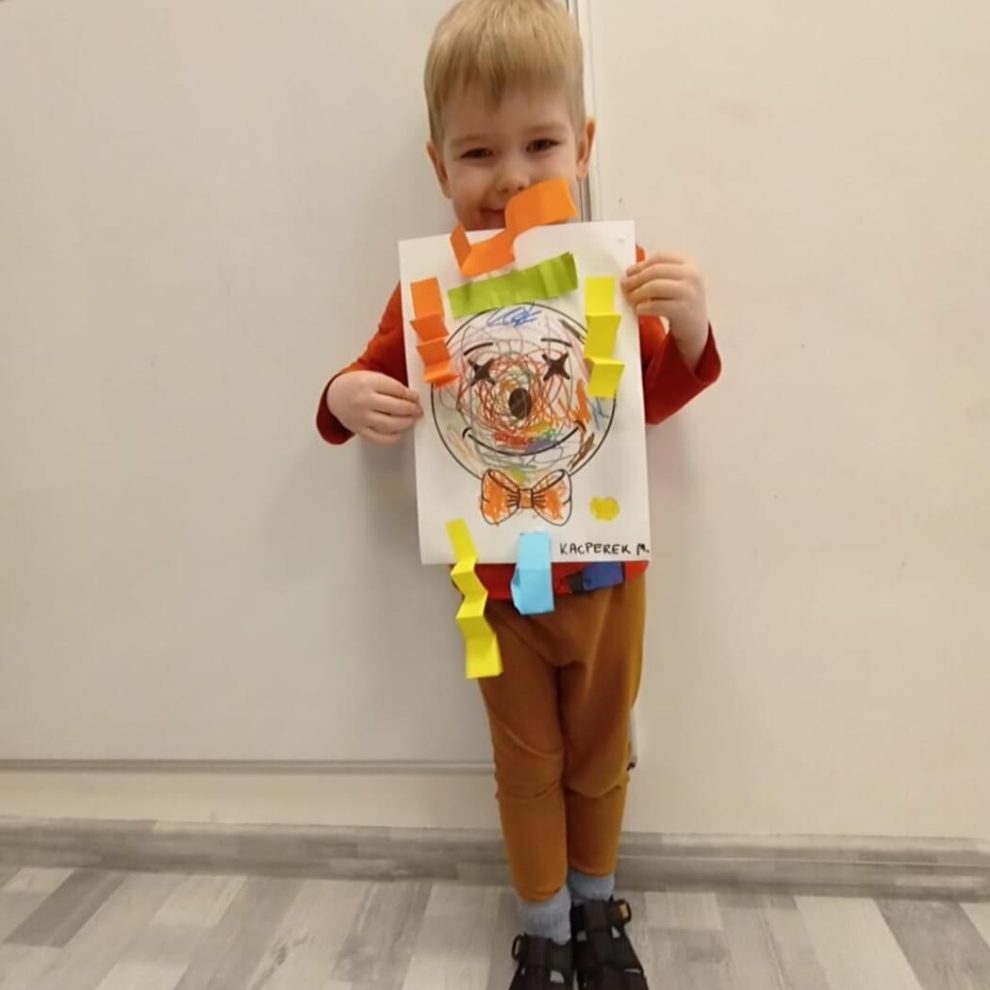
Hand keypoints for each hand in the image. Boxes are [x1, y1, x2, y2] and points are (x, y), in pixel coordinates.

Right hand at [326, 371, 422, 446]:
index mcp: (369, 383)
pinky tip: (399, 432)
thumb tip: (412, 398)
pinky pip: (379, 438)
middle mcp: (364, 400)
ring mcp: (361, 417)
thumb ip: (391, 386)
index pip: (397, 390)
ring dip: (406, 423)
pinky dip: (393, 437)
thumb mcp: (373, 376)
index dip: (411, 396)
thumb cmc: (356, 385)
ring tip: (411, 420)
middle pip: (396, 407)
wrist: (335, 395)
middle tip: (417, 410)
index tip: (416, 398)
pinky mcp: (359, 430)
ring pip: (390, 424)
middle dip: (412, 410)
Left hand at [622, 252, 709, 367]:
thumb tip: (631, 272)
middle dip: (636, 278)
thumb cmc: (680, 301)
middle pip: (655, 271)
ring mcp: (689, 292)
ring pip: (654, 286)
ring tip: (631, 298)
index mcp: (689, 263)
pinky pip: (656, 305)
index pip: (660, 257)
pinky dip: (643, 307)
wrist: (695, 326)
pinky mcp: (682, 310)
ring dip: (637, 293)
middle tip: (624, 286)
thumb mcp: (675, 282)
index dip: (641, 264)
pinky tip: (638, 309)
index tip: (629, 272)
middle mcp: (691, 275)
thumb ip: (658, 274)